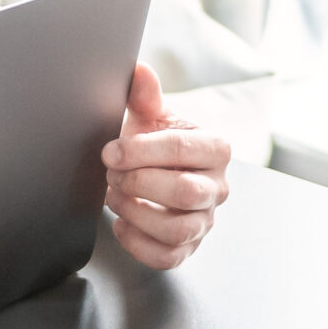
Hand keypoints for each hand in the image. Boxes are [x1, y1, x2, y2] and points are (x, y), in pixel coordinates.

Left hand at [100, 64, 231, 269]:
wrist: (158, 172)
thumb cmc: (155, 143)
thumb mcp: (150, 116)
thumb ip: (145, 95)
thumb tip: (138, 71)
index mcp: (215, 149)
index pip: (183, 149)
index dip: (141, 151)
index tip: (110, 151)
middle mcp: (218, 187)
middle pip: (184, 192)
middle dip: (138, 183)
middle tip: (112, 174)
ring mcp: (205, 220)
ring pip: (177, 229)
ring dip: (136, 213)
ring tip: (114, 196)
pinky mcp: (189, 247)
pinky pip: (168, 257)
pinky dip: (138, 243)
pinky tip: (121, 224)